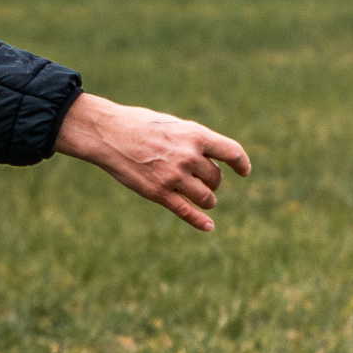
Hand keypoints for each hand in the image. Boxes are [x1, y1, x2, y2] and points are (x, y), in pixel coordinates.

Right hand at [53, 92, 249, 231]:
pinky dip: (200, 221)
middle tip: (205, 181)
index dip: (241, 163)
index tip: (243, 171)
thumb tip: (212, 158)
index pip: (231, 152)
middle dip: (214, 182)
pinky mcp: (159, 193)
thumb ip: (193, 141)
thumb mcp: (173, 125)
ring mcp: (174, 177)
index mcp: (195, 136)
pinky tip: (209, 226)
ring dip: (209, 200)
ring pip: (205, 197)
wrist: (109, 134)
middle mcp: (188, 157)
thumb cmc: (140, 125)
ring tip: (206, 199)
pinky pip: (186, 212)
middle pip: (216, 178)